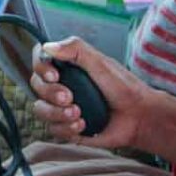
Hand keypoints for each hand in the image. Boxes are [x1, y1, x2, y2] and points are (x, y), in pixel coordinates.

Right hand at [31, 37, 151, 148]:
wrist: (139, 117)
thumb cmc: (125, 88)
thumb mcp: (102, 63)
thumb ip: (76, 50)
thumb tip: (48, 46)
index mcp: (67, 66)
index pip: (40, 60)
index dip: (41, 67)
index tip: (54, 75)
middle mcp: (61, 85)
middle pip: (36, 86)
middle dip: (51, 93)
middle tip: (70, 97)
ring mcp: (62, 107)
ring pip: (40, 109)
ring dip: (57, 113)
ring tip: (78, 114)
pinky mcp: (66, 127)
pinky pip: (53, 129)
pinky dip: (66, 128)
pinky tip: (83, 125)